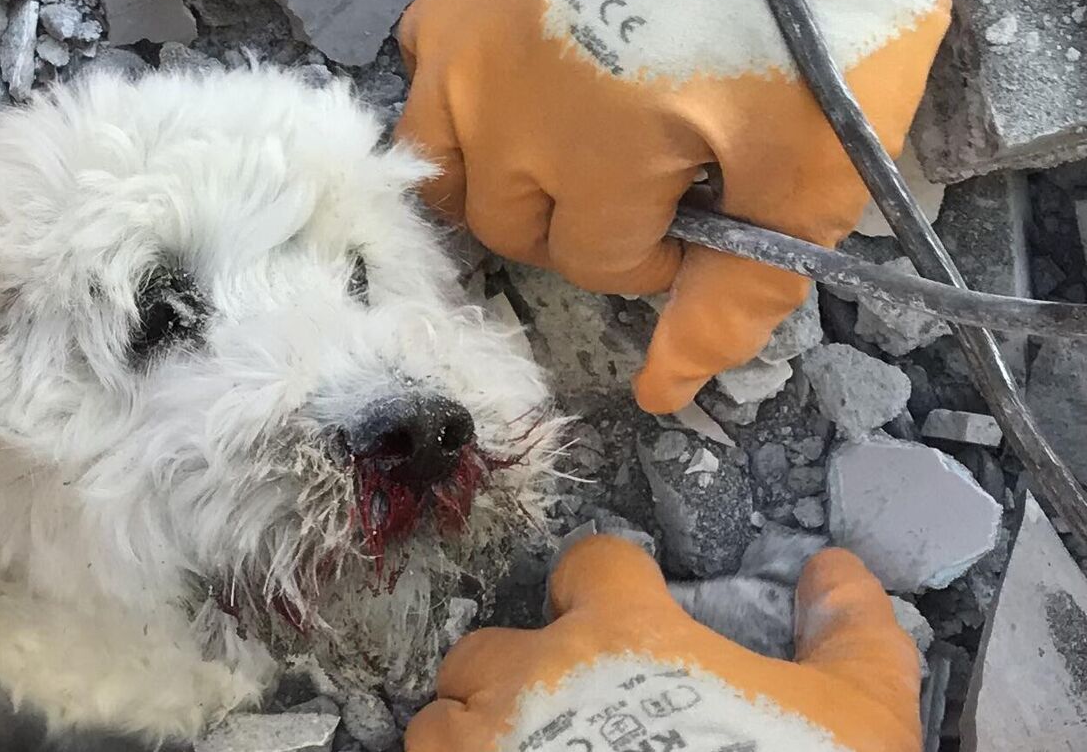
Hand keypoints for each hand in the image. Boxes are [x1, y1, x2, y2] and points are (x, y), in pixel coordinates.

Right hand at [394, 0, 948, 411]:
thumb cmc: (812, 16)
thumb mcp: (810, 164)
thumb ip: (738, 289)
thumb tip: (661, 395)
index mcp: (588, 158)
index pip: (599, 262)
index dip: (662, 253)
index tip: (709, 205)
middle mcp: (499, 105)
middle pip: (509, 222)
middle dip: (581, 220)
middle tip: (654, 173)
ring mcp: (467, 36)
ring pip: (436, 155)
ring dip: (495, 174)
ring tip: (565, 147)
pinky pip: (423, 58)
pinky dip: (461, 85)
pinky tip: (526, 71)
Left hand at [405, 536, 919, 751]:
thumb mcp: (857, 716)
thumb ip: (852, 637)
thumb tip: (839, 572)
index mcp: (624, 636)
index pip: (593, 565)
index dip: (607, 586)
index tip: (618, 613)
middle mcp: (535, 677)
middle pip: (490, 645)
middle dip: (515, 672)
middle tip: (559, 715)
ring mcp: (482, 744)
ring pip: (442, 718)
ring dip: (472, 733)